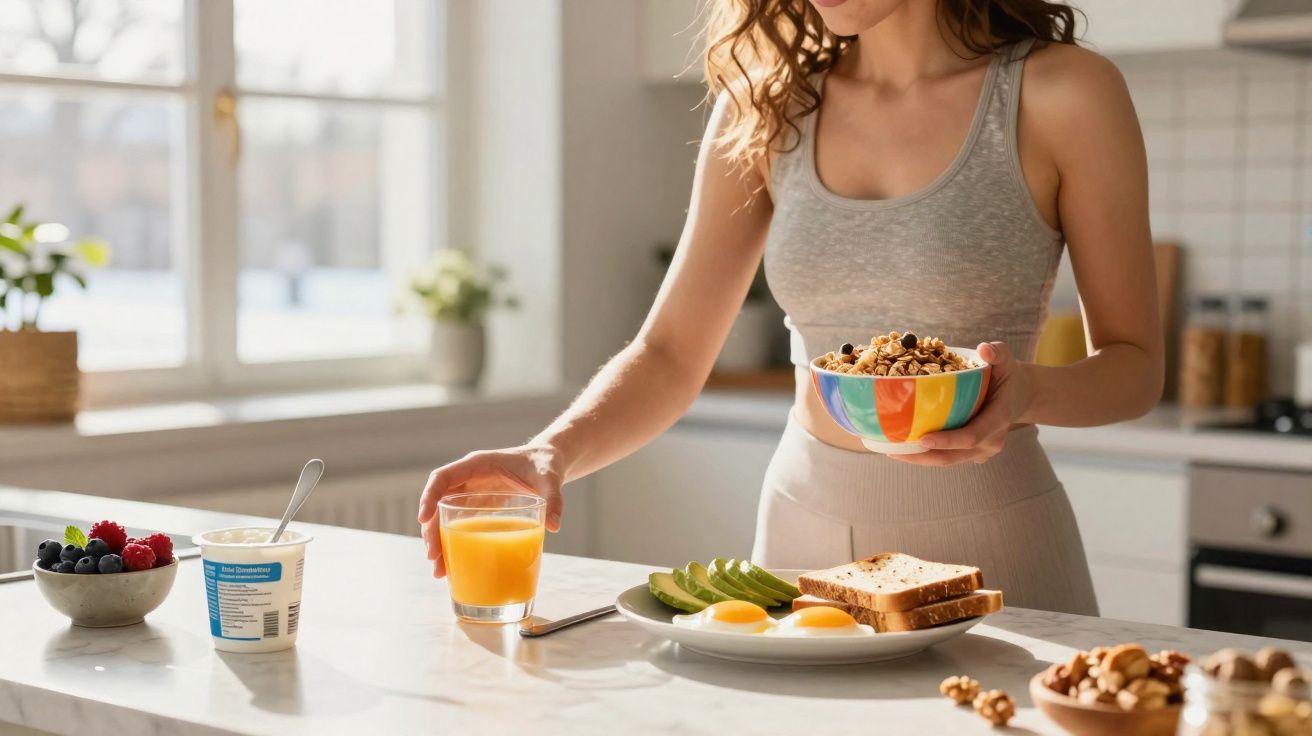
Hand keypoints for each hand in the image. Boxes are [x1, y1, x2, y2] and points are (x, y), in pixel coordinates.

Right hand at [417, 444, 564, 577]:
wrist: (547, 463)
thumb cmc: (545, 465)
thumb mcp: (550, 479)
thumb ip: (553, 498)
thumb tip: (555, 526)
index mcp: (477, 465)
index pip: (443, 477)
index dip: (429, 497)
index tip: (423, 519)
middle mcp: (468, 479)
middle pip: (438, 504)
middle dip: (431, 531)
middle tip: (433, 557)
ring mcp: (470, 493)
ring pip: (443, 517)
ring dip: (438, 542)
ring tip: (439, 570)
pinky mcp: (477, 507)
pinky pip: (457, 524)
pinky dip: (452, 543)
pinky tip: (452, 565)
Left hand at [889, 342, 1032, 466]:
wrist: (1019, 396)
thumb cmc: (1007, 375)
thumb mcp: (1005, 359)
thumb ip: (996, 352)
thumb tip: (984, 349)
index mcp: (999, 418)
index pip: (972, 435)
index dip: (948, 440)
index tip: (923, 439)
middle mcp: (991, 441)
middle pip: (954, 456)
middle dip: (923, 457)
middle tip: (893, 451)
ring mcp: (982, 451)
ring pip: (948, 461)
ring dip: (920, 459)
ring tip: (891, 451)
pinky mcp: (973, 454)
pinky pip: (948, 457)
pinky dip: (926, 455)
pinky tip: (903, 448)